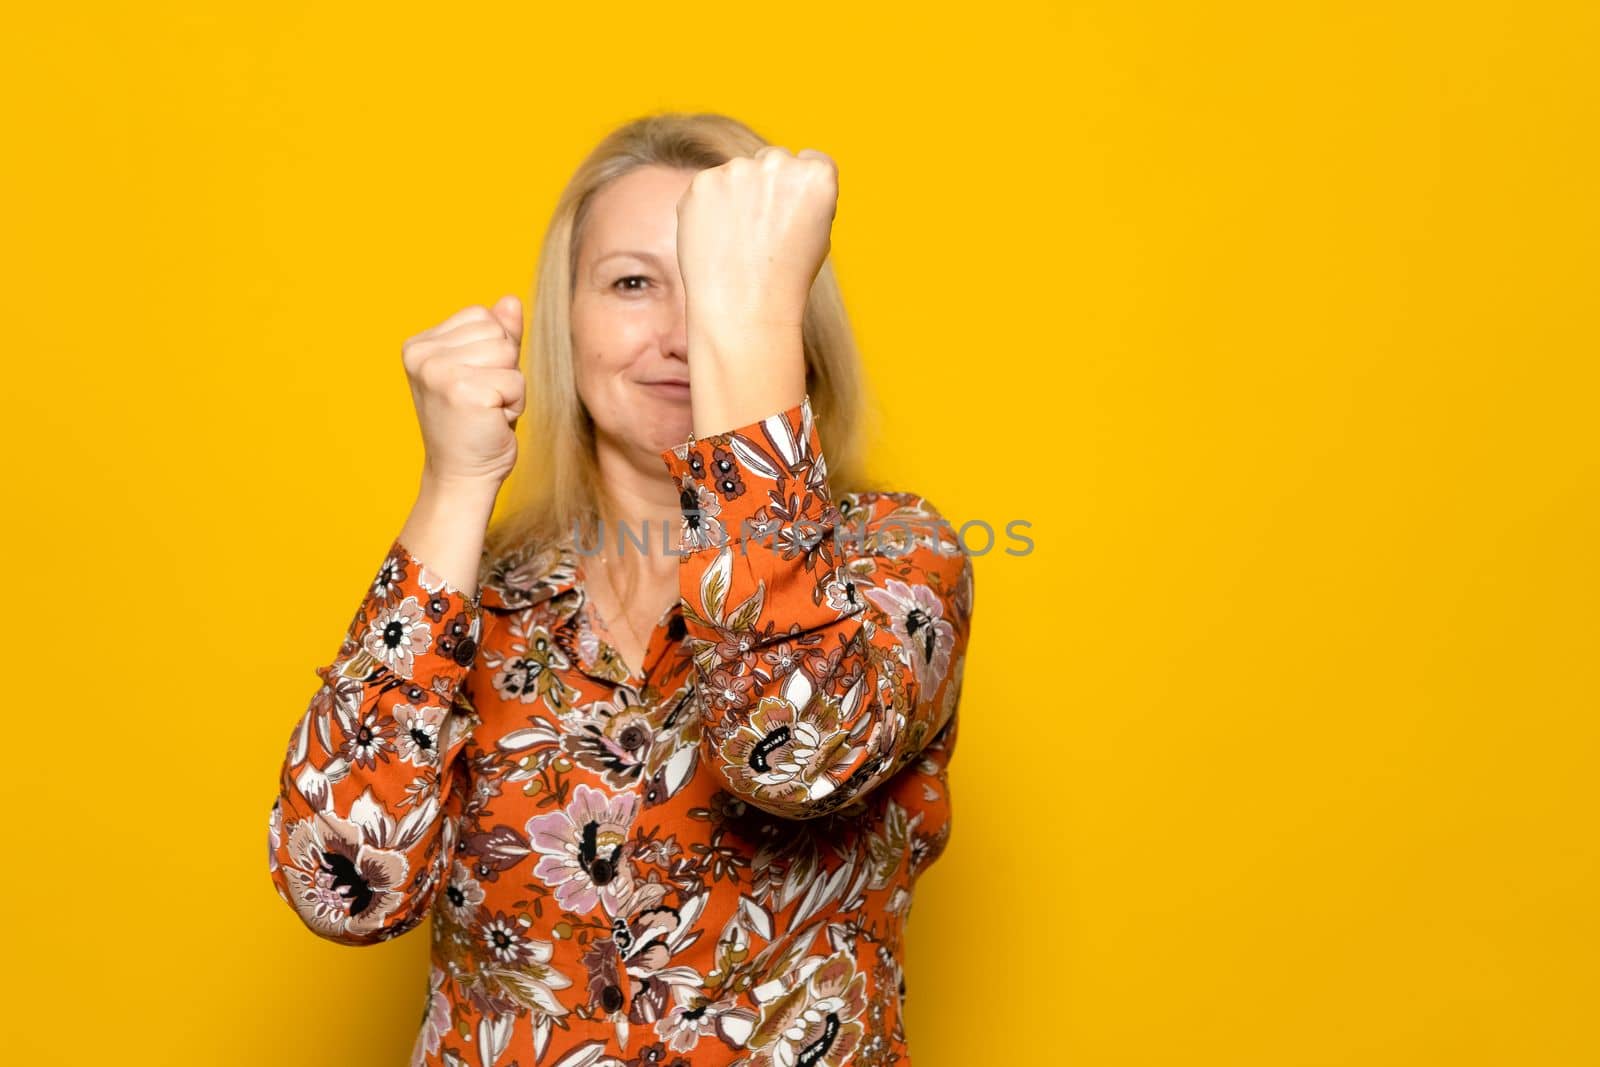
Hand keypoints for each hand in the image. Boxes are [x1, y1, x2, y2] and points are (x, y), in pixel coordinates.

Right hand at [401, 296, 525, 491]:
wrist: (462, 476)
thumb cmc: (475, 425)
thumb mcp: (485, 371)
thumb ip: (498, 334)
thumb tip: (511, 300)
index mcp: (420, 344)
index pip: (483, 316)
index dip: (495, 352)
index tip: (476, 385)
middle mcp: (422, 354)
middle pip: (498, 333)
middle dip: (504, 369)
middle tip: (483, 402)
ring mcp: (438, 371)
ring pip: (508, 354)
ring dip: (510, 387)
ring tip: (487, 411)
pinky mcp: (461, 391)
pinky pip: (515, 381)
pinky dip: (514, 405)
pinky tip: (491, 422)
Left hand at [675, 145, 838, 333]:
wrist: (744, 308)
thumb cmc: (786, 278)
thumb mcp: (818, 234)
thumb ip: (805, 196)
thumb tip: (785, 176)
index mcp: (817, 176)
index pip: (812, 161)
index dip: (801, 190)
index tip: (793, 215)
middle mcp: (779, 164)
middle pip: (773, 161)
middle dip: (768, 186)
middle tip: (762, 231)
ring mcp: (738, 170)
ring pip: (738, 172)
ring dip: (737, 194)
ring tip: (738, 240)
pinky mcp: (702, 182)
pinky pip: (709, 186)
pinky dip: (710, 207)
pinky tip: (717, 238)